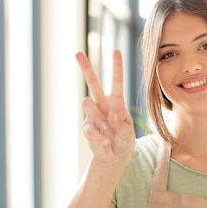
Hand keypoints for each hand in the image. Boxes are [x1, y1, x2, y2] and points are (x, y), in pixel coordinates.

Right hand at [76, 50, 134, 164]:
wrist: (115, 156)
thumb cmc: (124, 141)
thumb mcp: (129, 132)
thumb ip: (120, 122)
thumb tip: (110, 114)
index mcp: (116, 102)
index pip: (116, 81)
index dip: (117, 66)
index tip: (116, 50)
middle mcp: (103, 104)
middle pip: (92, 82)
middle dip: (85, 67)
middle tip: (77, 53)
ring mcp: (93, 114)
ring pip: (87, 103)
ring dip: (98, 116)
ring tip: (107, 128)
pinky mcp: (87, 127)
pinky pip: (89, 127)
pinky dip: (99, 136)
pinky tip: (106, 143)